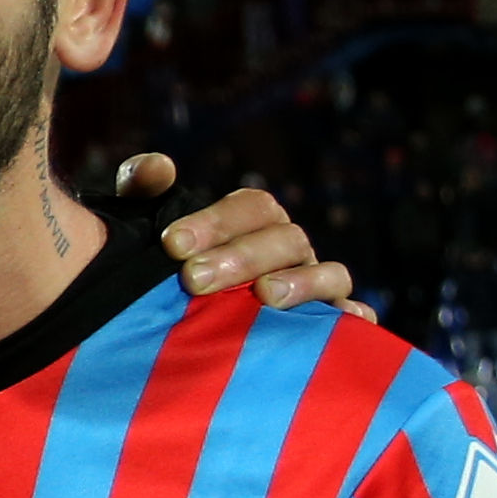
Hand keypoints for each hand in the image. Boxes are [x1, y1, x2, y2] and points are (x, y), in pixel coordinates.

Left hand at [113, 154, 374, 323]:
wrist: (166, 330)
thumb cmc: (163, 271)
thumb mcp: (144, 228)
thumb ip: (143, 190)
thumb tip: (159, 167)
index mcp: (255, 223)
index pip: (251, 207)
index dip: (215, 221)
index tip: (171, 244)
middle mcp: (290, 251)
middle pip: (285, 240)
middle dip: (241, 258)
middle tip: (193, 279)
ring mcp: (315, 287)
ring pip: (328, 273)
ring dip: (301, 282)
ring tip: (265, 295)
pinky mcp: (327, 328)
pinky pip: (353, 321)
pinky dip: (352, 318)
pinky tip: (342, 321)